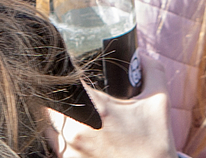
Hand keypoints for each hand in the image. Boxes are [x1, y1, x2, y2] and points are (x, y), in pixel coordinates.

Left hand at [49, 81, 173, 157]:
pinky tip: (84, 139)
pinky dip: (62, 140)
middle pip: (47, 105)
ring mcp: (69, 152)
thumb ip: (152, 72)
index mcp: (97, 111)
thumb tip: (142, 56)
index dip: (63, 75)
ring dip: (56, 120)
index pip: (64, 83)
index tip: (72, 74)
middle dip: (58, 98)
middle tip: (75, 98)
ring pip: (46, 127)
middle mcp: (76, 132)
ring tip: (80, 120)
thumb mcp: (159, 102)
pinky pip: (54, 146)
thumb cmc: (155, 143)